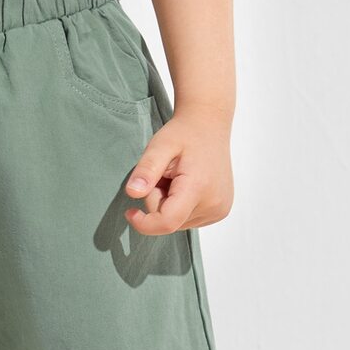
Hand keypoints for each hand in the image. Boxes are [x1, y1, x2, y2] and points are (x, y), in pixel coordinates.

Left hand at [124, 102, 233, 234]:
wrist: (209, 126)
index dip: (144, 223)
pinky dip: (180, 206)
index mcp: (199, 187)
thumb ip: (146, 169)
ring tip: (177, 179)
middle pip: (169, 221)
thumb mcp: (160, 145)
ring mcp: (219, 210)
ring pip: (177, 222)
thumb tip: (132, 193)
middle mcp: (214, 204)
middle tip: (165, 176)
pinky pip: (187, 219)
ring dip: (169, 204)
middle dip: (158, 202)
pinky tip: (187, 186)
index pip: (167, 222)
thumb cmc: (184, 134)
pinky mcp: (219, 212)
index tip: (130, 212)